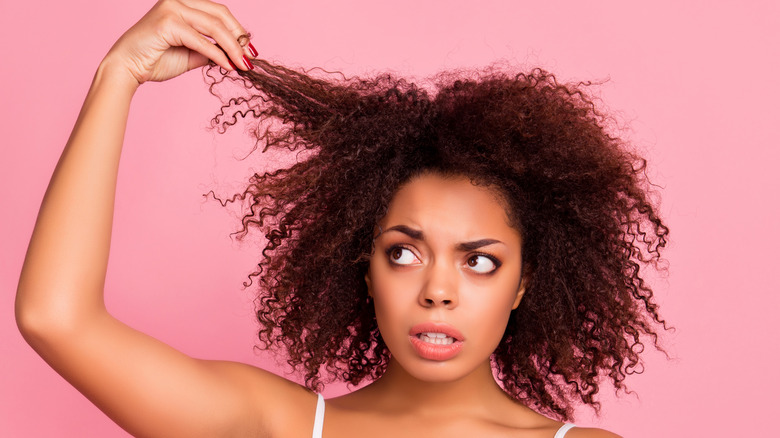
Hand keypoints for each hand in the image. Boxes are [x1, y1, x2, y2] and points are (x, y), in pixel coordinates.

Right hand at [103, 0, 255, 85]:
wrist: (127, 69)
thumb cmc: (155, 60)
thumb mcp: (191, 53)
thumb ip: (211, 49)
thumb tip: (236, 54)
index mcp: (182, 3)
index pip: (219, 12)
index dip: (238, 30)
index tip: (250, 50)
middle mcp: (177, 0)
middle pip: (220, 15)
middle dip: (239, 38)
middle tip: (250, 59)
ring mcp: (171, 8)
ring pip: (215, 27)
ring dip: (233, 48)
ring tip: (243, 65)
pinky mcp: (167, 23)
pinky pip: (202, 41)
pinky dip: (218, 55)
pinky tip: (229, 67)